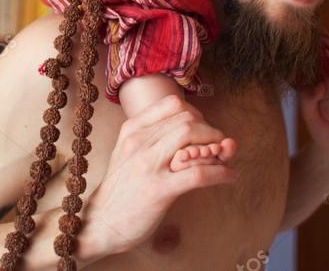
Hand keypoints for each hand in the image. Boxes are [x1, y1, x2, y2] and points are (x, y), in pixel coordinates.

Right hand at [81, 95, 237, 257]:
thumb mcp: (129, 152)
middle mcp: (139, 142)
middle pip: (187, 119)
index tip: (202, 128)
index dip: (196, 113)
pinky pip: (198, 173)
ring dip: (217, 147)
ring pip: (192, 138)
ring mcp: (148, 165)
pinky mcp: (159, 190)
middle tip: (218, 145)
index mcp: (132, 129)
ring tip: (224, 158)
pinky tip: (229, 176)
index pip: (173, 104)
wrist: (99, 223)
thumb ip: (156, 138)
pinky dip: (221, 172)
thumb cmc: (121, 188)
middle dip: (210, 130)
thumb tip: (197, 127)